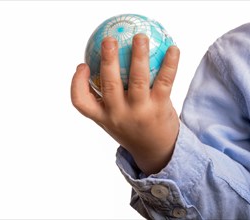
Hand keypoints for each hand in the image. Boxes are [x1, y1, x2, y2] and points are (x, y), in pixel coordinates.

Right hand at [71, 34, 179, 174]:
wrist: (154, 151)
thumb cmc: (131, 129)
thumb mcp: (113, 119)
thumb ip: (106, 98)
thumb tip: (105, 65)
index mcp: (102, 116)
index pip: (81, 102)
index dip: (76, 82)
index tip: (82, 64)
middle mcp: (118, 115)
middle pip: (109, 85)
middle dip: (108, 61)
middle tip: (109, 39)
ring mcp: (139, 112)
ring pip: (137, 80)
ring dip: (138, 56)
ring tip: (140, 37)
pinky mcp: (159, 109)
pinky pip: (164, 82)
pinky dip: (169, 64)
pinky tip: (173, 49)